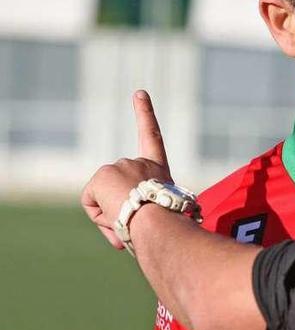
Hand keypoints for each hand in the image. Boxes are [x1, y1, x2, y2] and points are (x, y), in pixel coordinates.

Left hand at [80, 90, 171, 248]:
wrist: (160, 222)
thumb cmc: (168, 229)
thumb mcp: (163, 217)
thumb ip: (144, 215)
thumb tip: (123, 236)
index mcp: (159, 170)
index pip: (152, 137)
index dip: (145, 114)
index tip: (139, 93)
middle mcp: (139, 163)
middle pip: (117, 188)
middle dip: (120, 209)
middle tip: (135, 226)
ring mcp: (120, 166)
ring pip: (104, 197)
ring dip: (112, 215)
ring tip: (130, 223)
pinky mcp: (102, 176)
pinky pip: (91, 203)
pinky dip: (99, 217)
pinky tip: (116, 218)